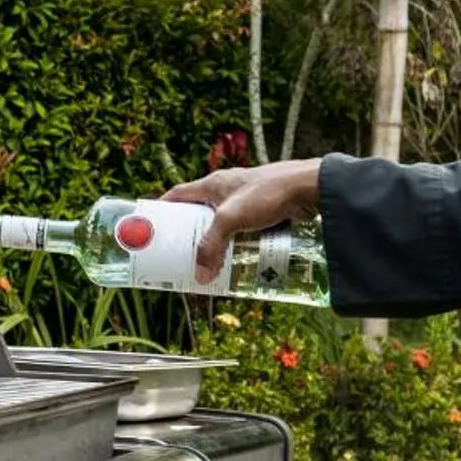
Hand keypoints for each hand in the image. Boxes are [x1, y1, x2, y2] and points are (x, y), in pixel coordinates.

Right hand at [162, 159, 320, 284]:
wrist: (308, 187)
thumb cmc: (268, 193)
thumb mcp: (231, 219)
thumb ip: (213, 246)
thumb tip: (200, 276)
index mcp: (212, 184)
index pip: (178, 195)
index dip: (163, 210)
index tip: (152, 228)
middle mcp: (226, 190)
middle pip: (199, 213)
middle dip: (190, 234)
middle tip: (181, 256)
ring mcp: (246, 200)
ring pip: (223, 224)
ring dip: (216, 242)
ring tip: (209, 263)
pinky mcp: (264, 210)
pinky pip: (243, 229)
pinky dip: (237, 243)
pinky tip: (239, 259)